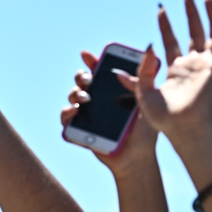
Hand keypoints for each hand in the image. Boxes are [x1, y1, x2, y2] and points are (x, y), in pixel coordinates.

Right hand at [60, 51, 158, 173]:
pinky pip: (66, 121)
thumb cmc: (144, 131)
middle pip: (82, 82)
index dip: (91, 61)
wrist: (136, 157)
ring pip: (72, 98)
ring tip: (84, 98)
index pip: (99, 72)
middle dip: (81, 76)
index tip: (86, 54)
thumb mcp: (145, 102)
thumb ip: (141, 81)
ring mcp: (86, 116)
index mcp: (112, 91)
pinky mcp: (78, 131)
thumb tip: (144, 56)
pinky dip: (66, 114)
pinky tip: (73, 111)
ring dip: (74, 93)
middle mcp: (97, 101)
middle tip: (88, 79)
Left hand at [116, 0, 211, 140]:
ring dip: (210, 14)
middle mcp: (192, 64)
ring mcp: (206, 65)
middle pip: (193, 31)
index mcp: (174, 69)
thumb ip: (141, 71)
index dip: (166, 24)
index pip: (171, 40)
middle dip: (190, 12)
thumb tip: (147, 46)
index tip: (160, 9)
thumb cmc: (162, 116)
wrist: (180, 127)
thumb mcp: (143, 91)